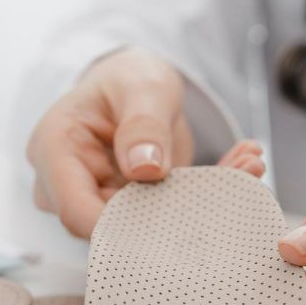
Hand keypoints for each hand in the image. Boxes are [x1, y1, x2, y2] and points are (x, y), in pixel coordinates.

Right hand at [26, 47, 264, 237]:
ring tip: (251, 164)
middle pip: (113, 226)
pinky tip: (243, 169)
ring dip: (201, 203)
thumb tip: (146, 170)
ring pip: (147, 226)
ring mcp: (99, 201)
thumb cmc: (126, 78)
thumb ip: (143, 124)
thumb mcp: (141, 86)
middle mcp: (69, 185)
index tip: (179, 209)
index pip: (77, 211)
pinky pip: (166, 217)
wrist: (133, 85)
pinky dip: (207, 196)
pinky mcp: (130, 210)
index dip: (121, 224)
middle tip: (244, 172)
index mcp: (54, 151)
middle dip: (177, 211)